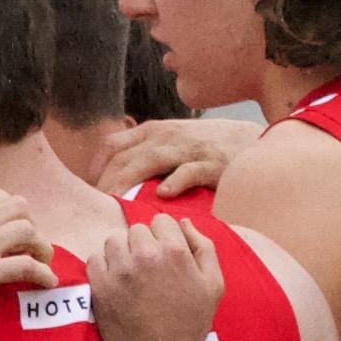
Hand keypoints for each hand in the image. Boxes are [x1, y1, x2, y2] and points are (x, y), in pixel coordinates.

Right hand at [0, 191, 58, 330]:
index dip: (12, 214)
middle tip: (31, 248)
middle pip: (18, 207)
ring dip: (42, 247)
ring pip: (27, 229)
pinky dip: (43, 273)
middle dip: (31, 226)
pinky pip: (26, 265)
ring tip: (44, 264)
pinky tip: (48, 283)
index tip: (13, 234)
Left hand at [88, 216, 229, 340]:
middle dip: (141, 244)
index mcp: (175, 251)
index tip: (162, 255)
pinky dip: (102, 267)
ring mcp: (120, 271)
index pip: (161, 220)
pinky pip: (94, 260)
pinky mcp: (100, 287)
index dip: (162, 236)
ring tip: (129, 273)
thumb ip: (204, 247)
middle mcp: (145, 256)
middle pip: (136, 229)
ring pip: (113, 240)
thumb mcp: (214, 285)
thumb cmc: (189, 324)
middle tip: (146, 267)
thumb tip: (183, 223)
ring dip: (120, 252)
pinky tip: (114, 282)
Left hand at [92, 116, 257, 204]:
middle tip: (93, 209)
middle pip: (126, 157)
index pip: (113, 145)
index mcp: (154, 131)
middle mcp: (167, 136)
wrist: (253, 142)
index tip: (86, 193)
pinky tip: (163, 195)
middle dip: (106, 182)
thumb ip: (145, 152)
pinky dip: (175, 181)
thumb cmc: (208, 147)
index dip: (96, 168)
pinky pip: (189, 171)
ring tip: (114, 203)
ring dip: (128, 182)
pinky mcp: (212, 163)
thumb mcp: (173, 141)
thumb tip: (114, 173)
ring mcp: (189, 148)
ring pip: (150, 161)